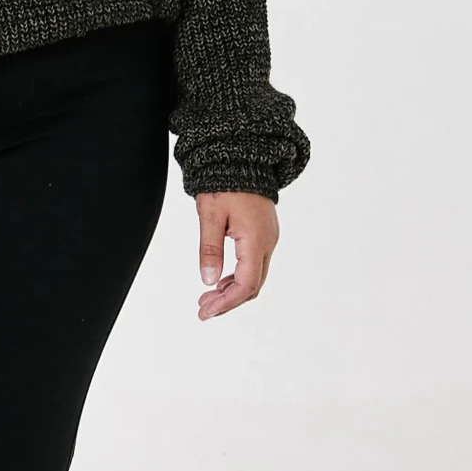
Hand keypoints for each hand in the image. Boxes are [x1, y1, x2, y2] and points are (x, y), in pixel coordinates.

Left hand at [194, 191, 278, 319]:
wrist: (243, 158)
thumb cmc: (225, 182)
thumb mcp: (210, 215)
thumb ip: (209, 249)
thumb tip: (208, 281)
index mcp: (256, 241)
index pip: (246, 285)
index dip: (226, 303)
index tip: (206, 312)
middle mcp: (267, 243)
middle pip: (253, 286)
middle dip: (228, 301)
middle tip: (203, 309)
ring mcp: (268, 238)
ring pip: (254, 276)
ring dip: (232, 290)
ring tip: (207, 298)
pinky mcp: (264, 234)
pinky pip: (254, 263)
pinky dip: (238, 277)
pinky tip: (221, 280)